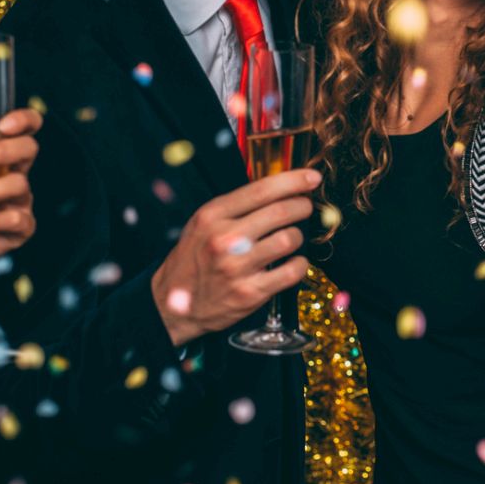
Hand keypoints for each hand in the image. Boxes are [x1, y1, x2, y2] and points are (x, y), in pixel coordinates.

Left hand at [0, 107, 42, 286]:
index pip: (22, 129)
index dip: (23, 120)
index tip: (3, 124)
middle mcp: (9, 174)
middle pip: (28, 149)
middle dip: (5, 150)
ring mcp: (16, 201)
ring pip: (20, 185)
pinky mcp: (17, 229)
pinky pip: (21, 219)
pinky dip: (0, 220)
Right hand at [152, 169, 319, 345]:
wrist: (172, 305)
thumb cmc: (193, 260)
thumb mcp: (203, 224)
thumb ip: (235, 207)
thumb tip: (278, 189)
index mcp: (212, 216)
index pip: (261, 190)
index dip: (293, 180)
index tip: (311, 178)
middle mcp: (224, 239)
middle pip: (281, 212)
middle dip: (302, 206)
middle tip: (305, 207)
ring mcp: (237, 267)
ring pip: (289, 240)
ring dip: (297, 237)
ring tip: (290, 238)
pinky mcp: (250, 293)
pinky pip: (292, 272)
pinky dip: (300, 264)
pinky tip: (293, 263)